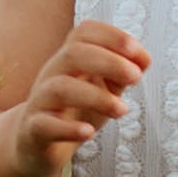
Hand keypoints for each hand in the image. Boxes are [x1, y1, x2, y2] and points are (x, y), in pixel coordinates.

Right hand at [5, 26, 148, 176]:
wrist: (38, 144)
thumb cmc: (76, 110)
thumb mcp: (104, 88)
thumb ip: (122, 73)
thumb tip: (144, 60)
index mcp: (70, 58)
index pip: (84, 32)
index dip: (112, 36)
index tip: (138, 52)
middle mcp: (53, 73)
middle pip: (73, 53)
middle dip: (109, 61)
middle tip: (136, 77)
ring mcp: (40, 100)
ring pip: (59, 87)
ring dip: (96, 96)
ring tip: (122, 110)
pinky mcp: (33, 129)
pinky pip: (44, 124)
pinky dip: (68, 128)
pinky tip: (88, 132)